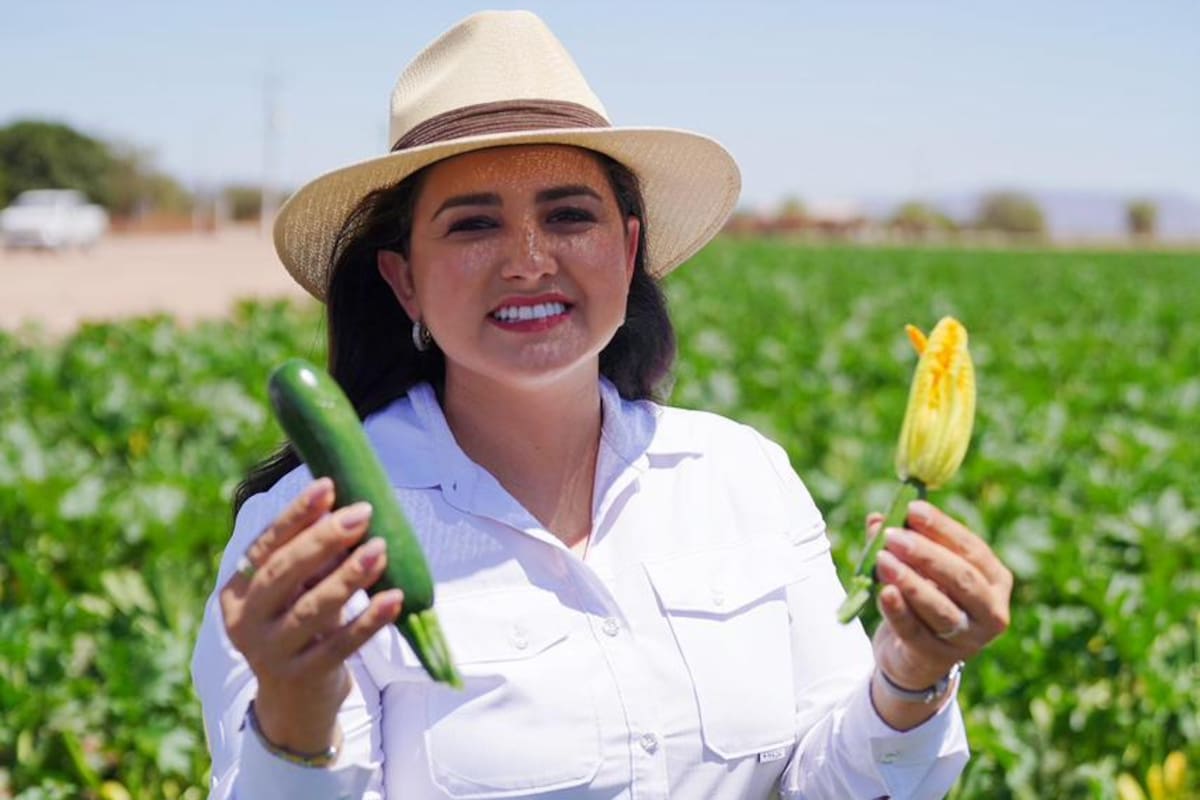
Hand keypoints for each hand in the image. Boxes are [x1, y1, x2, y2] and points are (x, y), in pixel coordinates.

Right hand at [219, 477, 403, 752]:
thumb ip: (311, 557)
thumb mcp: (297, 592)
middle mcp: (245, 622)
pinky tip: (394, 599)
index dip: (296, 515)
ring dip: (349, 576)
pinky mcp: (303, 677)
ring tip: (381, 549)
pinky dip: (369, 620)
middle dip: (324, 539)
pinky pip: (340, 645)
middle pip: (283, 573)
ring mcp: (271, 653)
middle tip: (362, 513)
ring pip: (311, 609)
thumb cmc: (301, 627)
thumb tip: (347, 505)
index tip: (328, 486)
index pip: (266, 545)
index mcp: (238, 591)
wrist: (295, 703)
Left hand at [870, 499, 1011, 692]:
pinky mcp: (936, 657)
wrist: (912, 654)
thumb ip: (899, 544)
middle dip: (926, 554)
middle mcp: (991, 611)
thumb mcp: (917, 568)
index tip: (912, 508)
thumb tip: (876, 519)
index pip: (972, 549)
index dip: (942, 528)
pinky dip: (899, 611)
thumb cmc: (922, 598)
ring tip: (882, 559)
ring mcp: (967, 639)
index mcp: (995, 580)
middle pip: (962, 578)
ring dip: (910, 581)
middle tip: (893, 536)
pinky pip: (915, 631)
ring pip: (941, 607)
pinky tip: (884, 592)